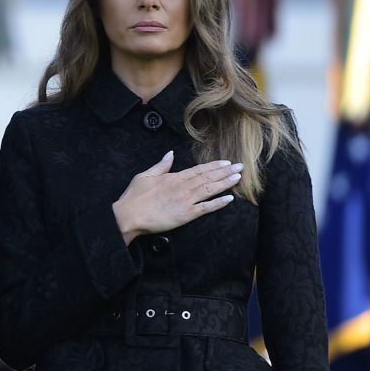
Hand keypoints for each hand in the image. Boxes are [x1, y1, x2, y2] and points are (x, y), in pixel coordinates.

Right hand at [112, 151, 241, 245]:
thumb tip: (170, 154)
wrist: (129, 216)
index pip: (198, 170)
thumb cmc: (134, 197)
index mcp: (174, 177)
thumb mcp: (145, 176)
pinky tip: (229, 199)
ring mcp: (186, 201)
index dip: (213, 166)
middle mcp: (183, 187)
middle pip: (208, 178)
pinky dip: (218, 203)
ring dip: (225, 183)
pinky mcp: (186, 215)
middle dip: (225, 172)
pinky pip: (206, 208)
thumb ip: (161, 165)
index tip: (226, 162)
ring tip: (238, 178)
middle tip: (241, 167)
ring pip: (210, 190)